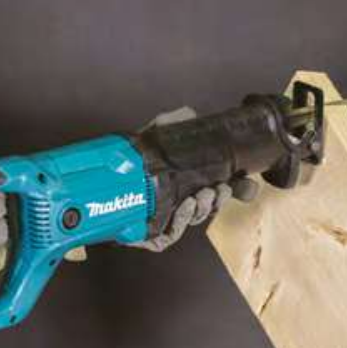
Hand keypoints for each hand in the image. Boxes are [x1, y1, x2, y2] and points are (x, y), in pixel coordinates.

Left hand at [131, 106, 258, 251]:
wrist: (98, 182)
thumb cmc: (127, 163)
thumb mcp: (150, 137)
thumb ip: (170, 123)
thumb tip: (191, 113)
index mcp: (185, 183)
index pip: (216, 188)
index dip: (236, 189)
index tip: (248, 186)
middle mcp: (179, 202)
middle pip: (210, 207)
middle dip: (220, 199)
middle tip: (221, 188)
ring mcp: (166, 219)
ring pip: (195, 219)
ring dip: (204, 207)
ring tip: (203, 194)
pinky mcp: (152, 234)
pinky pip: (173, 234)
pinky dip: (183, 221)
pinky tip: (186, 205)